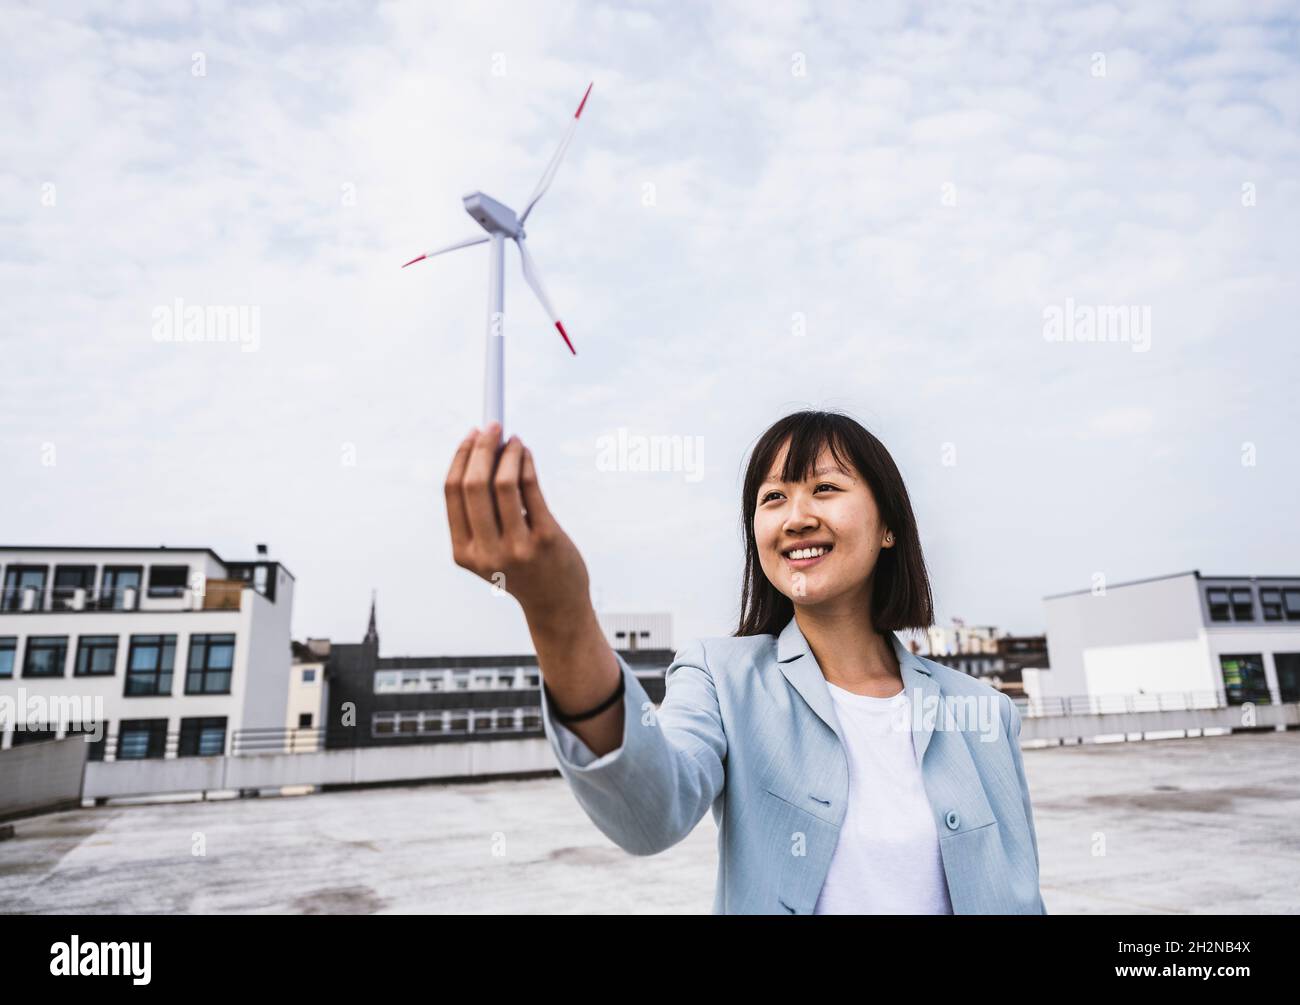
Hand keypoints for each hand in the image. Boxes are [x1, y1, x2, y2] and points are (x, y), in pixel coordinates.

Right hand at [445, 422, 592, 627]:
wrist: (556, 604)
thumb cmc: (521, 568)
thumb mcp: (489, 549)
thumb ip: (480, 511)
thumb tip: (483, 450)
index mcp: (463, 552)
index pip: (452, 492)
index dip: (461, 457)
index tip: (471, 435)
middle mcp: (486, 551)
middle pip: (474, 485)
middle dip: (482, 447)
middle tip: (492, 426)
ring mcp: (516, 547)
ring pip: (504, 483)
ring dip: (509, 453)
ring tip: (514, 440)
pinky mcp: (545, 539)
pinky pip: (531, 489)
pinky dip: (527, 464)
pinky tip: (526, 454)